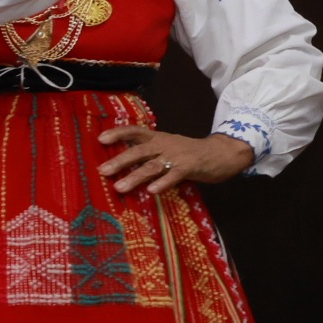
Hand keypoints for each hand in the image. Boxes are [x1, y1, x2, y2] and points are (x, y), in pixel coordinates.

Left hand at [96, 125, 254, 195]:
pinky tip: (151, 191)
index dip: (118, 133)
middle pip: (139, 150)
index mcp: (158, 138)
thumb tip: (122, 164)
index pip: (135, 131)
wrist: (222, 152)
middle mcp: (164, 144)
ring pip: (152, 166)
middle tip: (102, 171)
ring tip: (119, 187)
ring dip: (135, 176)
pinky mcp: (190, 167)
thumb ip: (148, 155)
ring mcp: (177, 155)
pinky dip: (162, 183)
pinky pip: (174, 175)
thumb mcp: (167, 148)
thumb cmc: (189, 153)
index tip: (100, 139)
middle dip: (119, 161)